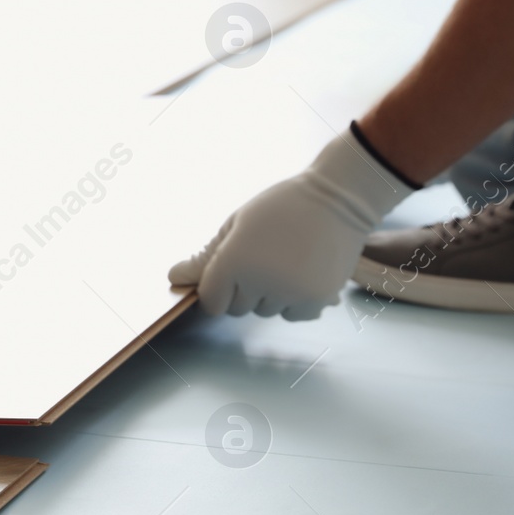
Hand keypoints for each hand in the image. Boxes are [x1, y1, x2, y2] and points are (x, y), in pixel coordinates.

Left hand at [168, 132, 412, 319]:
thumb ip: (206, 257)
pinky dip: (295, 301)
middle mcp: (261, 283)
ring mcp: (291, 295)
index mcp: (234, 261)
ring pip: (266, 312)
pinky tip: (304, 271)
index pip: (211, 301)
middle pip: (237, 309)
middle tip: (262, 257)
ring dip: (270, 295)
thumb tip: (174, 278)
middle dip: (243, 290)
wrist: (339, 199)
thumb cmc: (282, 206)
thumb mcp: (237, 224)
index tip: (228, 274)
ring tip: (286, 260)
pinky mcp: (316, 301)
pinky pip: (292, 315)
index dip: (216, 289)